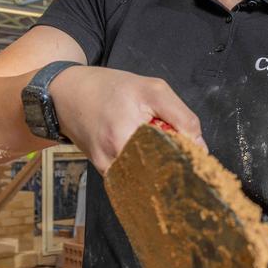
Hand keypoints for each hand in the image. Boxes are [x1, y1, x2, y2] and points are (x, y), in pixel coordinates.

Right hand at [49, 66, 204, 173]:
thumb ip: (182, 118)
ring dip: (160, 167)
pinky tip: (147, 154)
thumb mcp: (153, 90)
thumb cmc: (110, 88)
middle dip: (175, 164)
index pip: (171, 160)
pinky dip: (146, 169)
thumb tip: (200, 147)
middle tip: (181, 152)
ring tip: (162, 150)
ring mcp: (107, 168)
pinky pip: (134, 178)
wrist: (67, 94)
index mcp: (128, 135)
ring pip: (148, 179)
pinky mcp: (104, 171)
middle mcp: (114, 158)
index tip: (196, 154)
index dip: (188, 158)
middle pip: (160, 174)